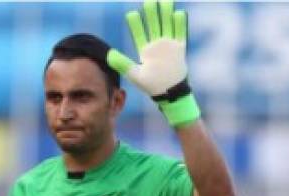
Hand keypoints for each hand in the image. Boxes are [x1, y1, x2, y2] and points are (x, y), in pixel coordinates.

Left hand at [106, 0, 200, 127]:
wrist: (169, 92)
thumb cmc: (151, 85)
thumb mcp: (135, 74)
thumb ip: (122, 63)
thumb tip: (107, 55)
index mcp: (145, 50)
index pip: (140, 34)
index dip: (136, 24)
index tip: (131, 14)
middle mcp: (157, 45)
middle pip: (154, 25)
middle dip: (152, 14)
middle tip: (149, 1)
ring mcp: (169, 45)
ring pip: (167, 26)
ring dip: (166, 14)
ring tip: (164, 1)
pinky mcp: (179, 48)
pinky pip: (180, 33)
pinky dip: (180, 24)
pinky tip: (177, 13)